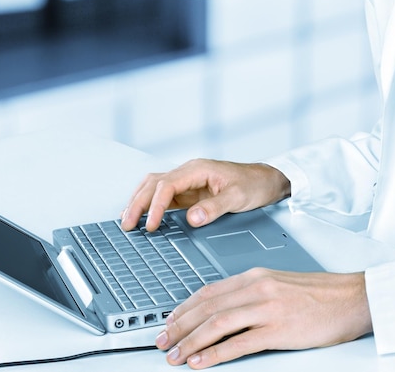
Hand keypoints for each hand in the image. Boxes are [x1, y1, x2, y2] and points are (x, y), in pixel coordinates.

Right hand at [120, 159, 290, 231]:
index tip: (151, 225)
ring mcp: (188, 181)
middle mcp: (189, 172)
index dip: (156, 206)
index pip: (167, 185)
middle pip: (154, 184)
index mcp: (198, 169)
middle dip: (138, 203)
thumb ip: (215, 207)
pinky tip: (145, 216)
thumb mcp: (238, 197)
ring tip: (128, 220)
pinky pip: (165, 196)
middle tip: (127, 225)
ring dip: (140, 201)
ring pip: (154, 187)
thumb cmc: (254, 184)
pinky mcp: (191, 192)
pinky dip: (151, 205)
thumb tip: (192, 218)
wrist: (267, 181)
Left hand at [154, 268, 371, 368]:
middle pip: (207, 307)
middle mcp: (258, 288)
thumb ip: (253, 294)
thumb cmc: (321, 294)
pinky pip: (240, 343)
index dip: (185, 308)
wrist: (353, 298)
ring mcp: (268, 308)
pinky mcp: (280, 329)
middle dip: (179, 326)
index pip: (210, 292)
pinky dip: (215, 353)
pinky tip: (201, 362)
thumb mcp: (281, 285)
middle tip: (161, 341)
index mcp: (257, 277)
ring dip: (191, 341)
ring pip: (217, 324)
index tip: (170, 321)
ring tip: (174, 355)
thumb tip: (226, 310)